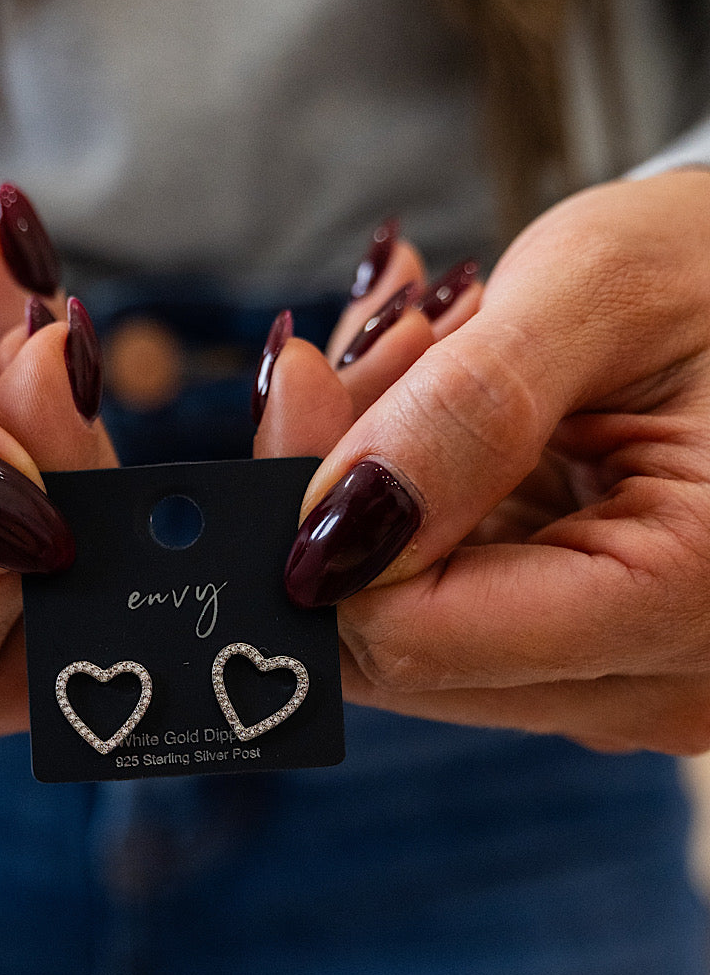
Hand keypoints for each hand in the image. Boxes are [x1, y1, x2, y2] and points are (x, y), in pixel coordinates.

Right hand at [0, 177, 111, 772]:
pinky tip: (24, 321)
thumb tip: (7, 509)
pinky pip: (37, 558)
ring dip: (63, 456)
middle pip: (2, 654)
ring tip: (32, 321)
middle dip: (58, 489)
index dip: (12, 535)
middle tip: (55, 340)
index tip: (43, 378)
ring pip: (42, 613)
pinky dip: (52, 440)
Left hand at [265, 170, 709, 753]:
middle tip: (375, 346)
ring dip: (376, 483)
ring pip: (403, 624)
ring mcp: (620, 681)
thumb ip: (460, 417)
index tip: (302, 379)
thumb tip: (321, 539)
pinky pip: (443, 602)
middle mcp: (657, 683)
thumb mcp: (599, 291)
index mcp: (689, 599)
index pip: (411, 632)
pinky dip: (414, 500)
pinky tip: (444, 390)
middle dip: (343, 492)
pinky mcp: (589, 655)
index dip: (317, 519)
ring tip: (432, 342)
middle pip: (392, 645)